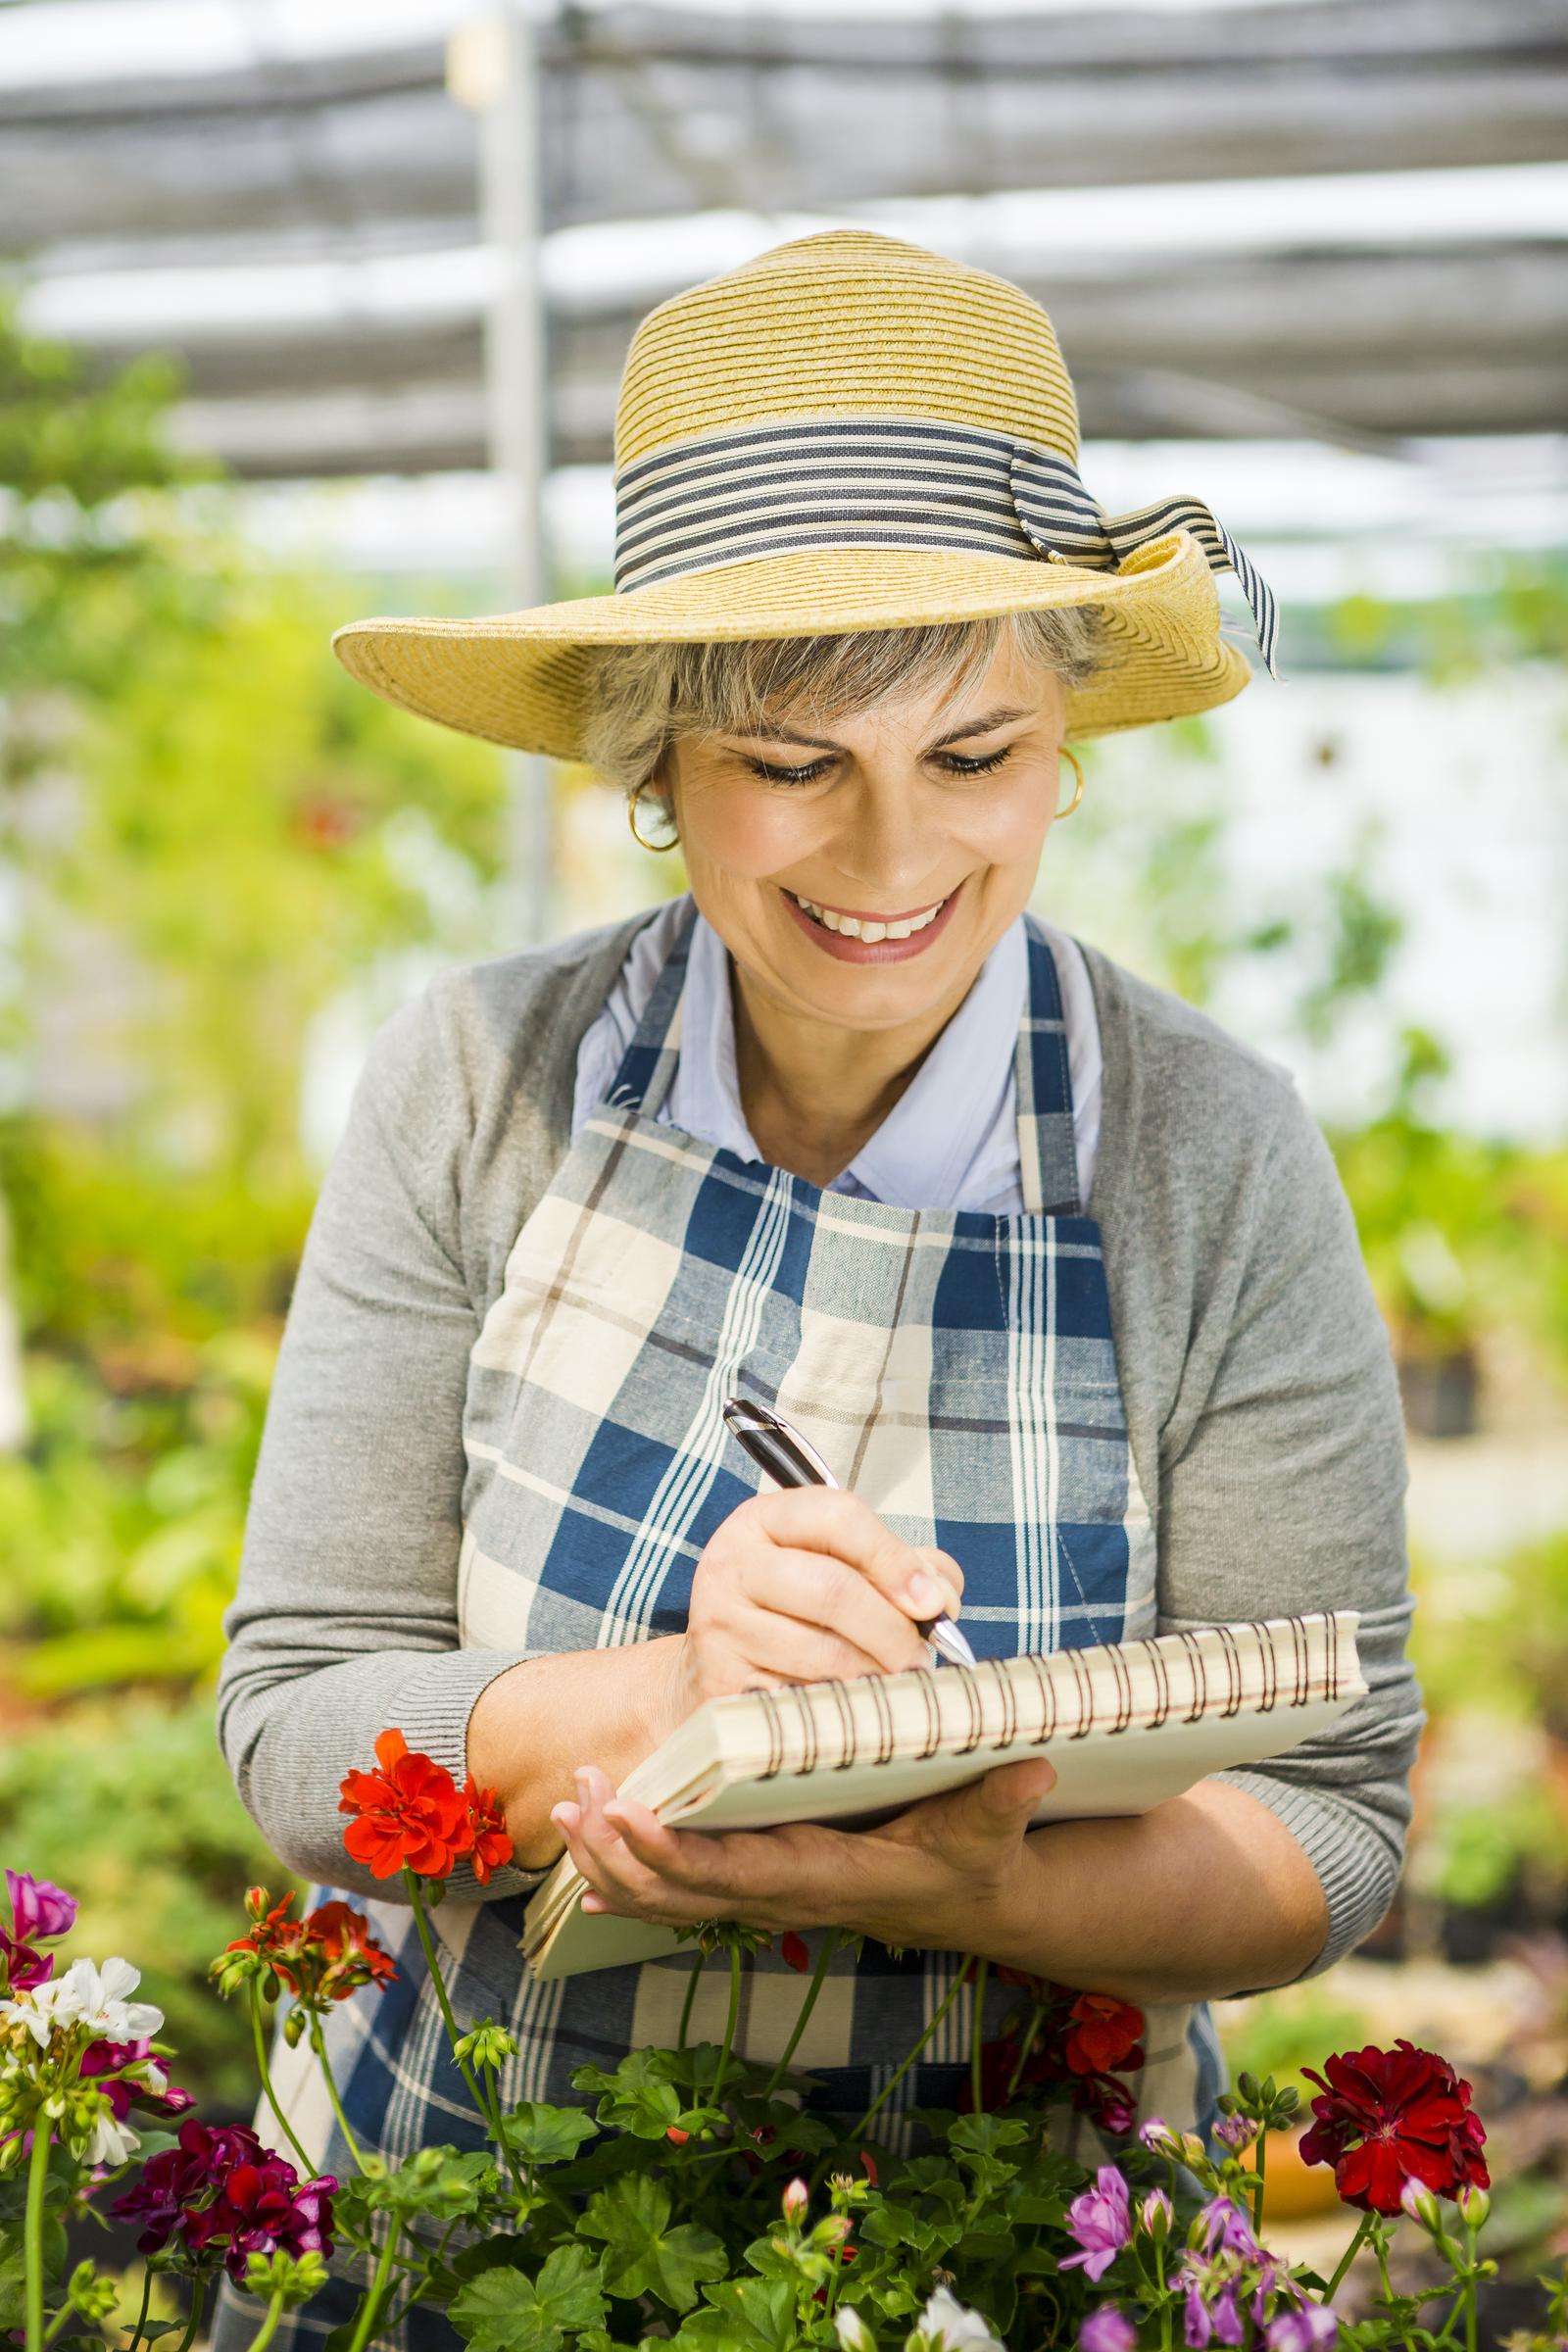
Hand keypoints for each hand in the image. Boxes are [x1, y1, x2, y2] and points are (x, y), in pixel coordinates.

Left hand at [548, 1754, 1055, 1951]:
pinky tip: (591, 1861)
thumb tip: (1034, 1769)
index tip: (626, 1816)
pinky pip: (683, 1897)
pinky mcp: (763, 1886)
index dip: (674, 1853)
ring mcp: (770, 1897)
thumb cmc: (977, 1854)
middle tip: (573, 1797)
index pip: (733, 1874)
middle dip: (617, 1851)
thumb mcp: (993, 1825)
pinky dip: (632, 1880)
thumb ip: (1004, 1799)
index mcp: (826, 1877)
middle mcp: (786, 1895)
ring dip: (610, 1861)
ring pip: (670, 1900)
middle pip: (680, 1893)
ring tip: (567, 1809)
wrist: (977, 1898)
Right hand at [653, 1487, 963, 1740]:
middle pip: (834, 1590)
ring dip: (876, 1675)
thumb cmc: (793, 1610)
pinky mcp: (720, 1681)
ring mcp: (720, 1623)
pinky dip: (841, 1706)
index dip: (894, 1558)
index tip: (932, 1602)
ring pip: (824, 1653)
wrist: (714, 1669)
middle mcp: (733, 1563)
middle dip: (894, 1631)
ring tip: (896, 1682)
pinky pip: (802, 1698)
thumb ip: (900, 1566)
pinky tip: (852, 1704)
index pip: (837, 1516)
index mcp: (765, 1519)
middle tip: (923, 1658)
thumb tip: (940, 1599)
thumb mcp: (840, 1566)